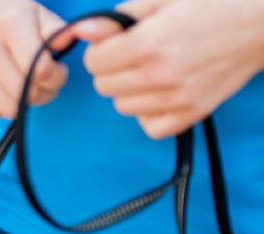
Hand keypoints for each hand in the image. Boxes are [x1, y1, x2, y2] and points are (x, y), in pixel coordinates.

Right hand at [0, 0, 76, 122]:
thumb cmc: (18, 16)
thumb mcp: (43, 16)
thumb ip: (60, 32)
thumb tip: (75, 39)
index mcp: (8, 25)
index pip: (41, 71)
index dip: (57, 77)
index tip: (58, 70)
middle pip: (24, 94)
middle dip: (42, 93)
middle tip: (43, 82)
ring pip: (7, 108)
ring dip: (22, 104)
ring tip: (25, 87)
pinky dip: (0, 108)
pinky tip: (3, 89)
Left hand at [75, 0, 263, 138]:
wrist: (262, 20)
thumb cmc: (213, 3)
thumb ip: (118, 18)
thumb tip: (82, 32)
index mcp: (148, 44)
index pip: (94, 62)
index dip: (102, 49)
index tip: (117, 42)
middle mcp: (160, 76)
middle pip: (104, 87)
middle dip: (112, 69)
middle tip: (135, 54)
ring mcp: (178, 98)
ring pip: (123, 107)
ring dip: (129, 90)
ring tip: (152, 69)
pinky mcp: (195, 112)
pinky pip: (151, 127)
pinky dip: (150, 113)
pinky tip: (160, 93)